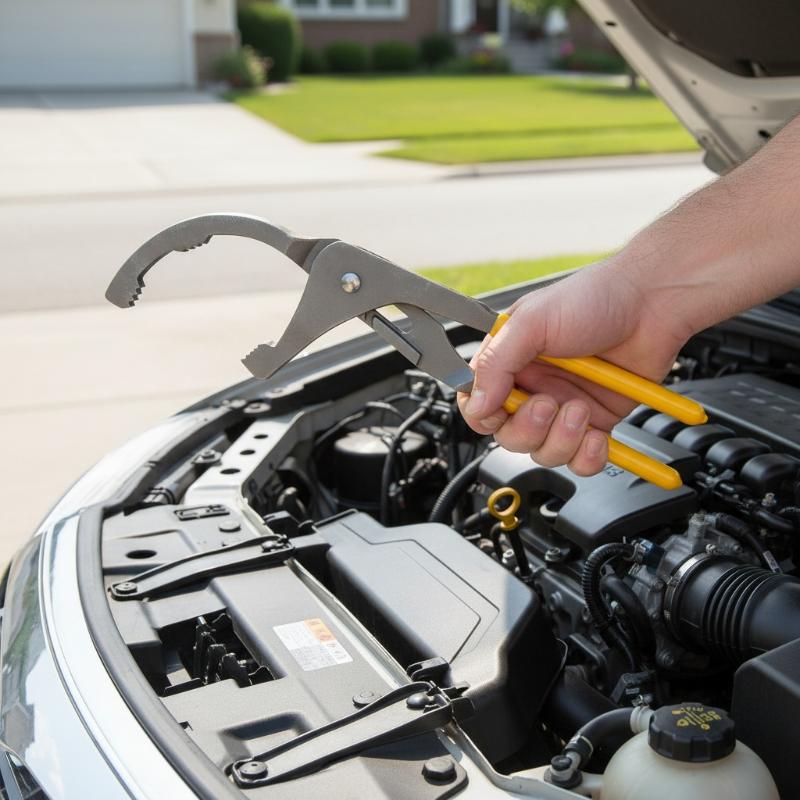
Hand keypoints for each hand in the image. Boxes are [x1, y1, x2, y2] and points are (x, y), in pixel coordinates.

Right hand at [457, 259, 690, 476]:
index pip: (477, 402)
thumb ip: (497, 363)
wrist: (653, 303)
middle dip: (528, 429)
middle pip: (509, 436)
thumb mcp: (532, 322)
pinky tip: (597, 437)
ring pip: (544, 452)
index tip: (500, 411)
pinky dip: (587, 457)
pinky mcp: (596, 422)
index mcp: (509, 361)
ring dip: (562, 440)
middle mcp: (534, 386)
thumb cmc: (595, 298)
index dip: (483, 415)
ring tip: (581, 410)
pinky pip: (581, 460)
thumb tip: (477, 404)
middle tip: (548, 404)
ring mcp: (564, 408)